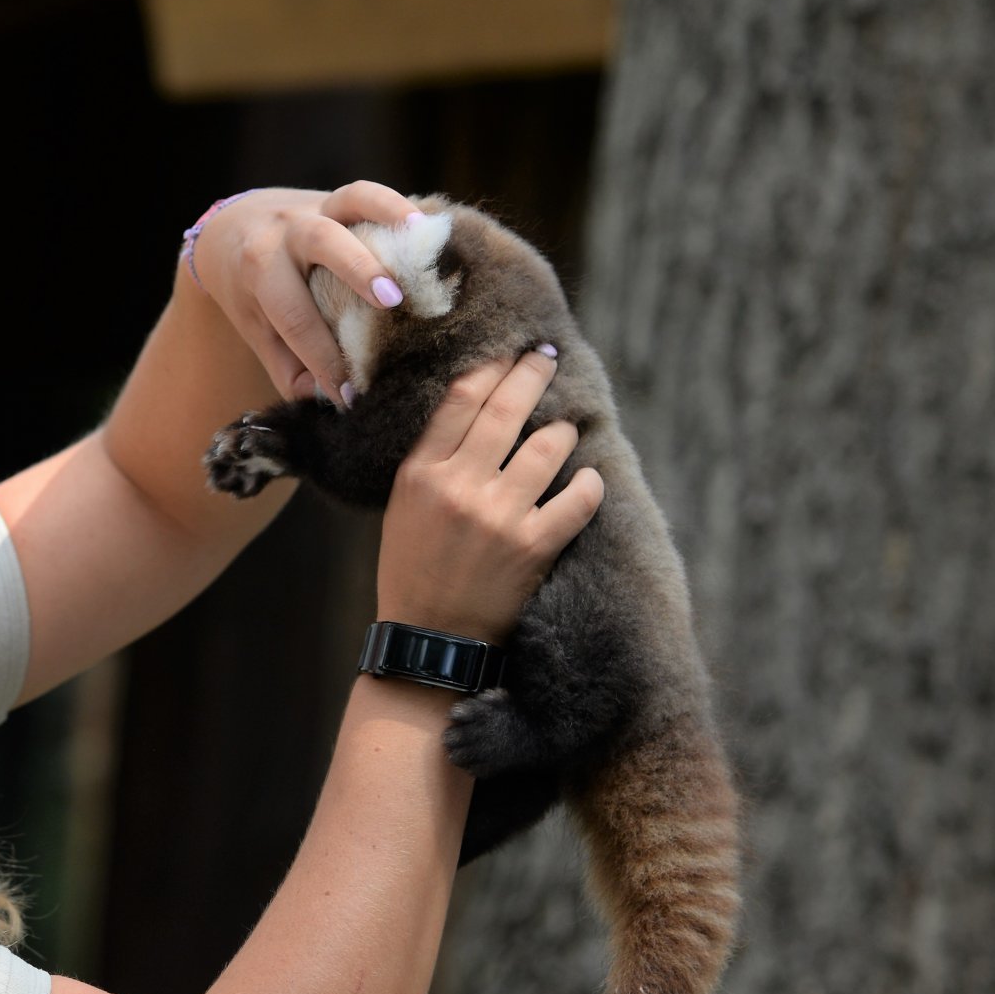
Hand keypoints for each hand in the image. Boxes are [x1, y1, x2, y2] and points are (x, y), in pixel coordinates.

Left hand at [185, 182, 419, 404]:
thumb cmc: (249, 291)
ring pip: (350, 198)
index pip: (294, 317)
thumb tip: (328, 402)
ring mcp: (315, 207)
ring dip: (387, 215)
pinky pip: (371, 193)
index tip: (350, 394)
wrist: (233, 229)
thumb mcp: (257, 330)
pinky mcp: (339, 197)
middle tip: (391, 300)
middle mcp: (287, 232)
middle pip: (320, 241)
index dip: (324, 358)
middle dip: (356, 269)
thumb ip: (288, 367)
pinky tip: (429, 226)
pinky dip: (399, 204)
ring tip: (422, 239)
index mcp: (260, 271)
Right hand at [376, 350, 603, 641]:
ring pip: (549, 445)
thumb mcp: (404, 507)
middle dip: (532, 374)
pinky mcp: (533, 546)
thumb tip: (477, 408)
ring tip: (562, 433)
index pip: (462, 398)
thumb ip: (435, 459)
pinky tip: (588, 482)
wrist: (428, 638)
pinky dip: (589, 486)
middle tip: (546, 359)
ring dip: (561, 433)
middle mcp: (459, 487)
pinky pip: (579, 499)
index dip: (492, 368)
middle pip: (506, 408)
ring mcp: (499, 516)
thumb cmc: (414, 570)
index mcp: (420, 474)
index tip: (509, 355)